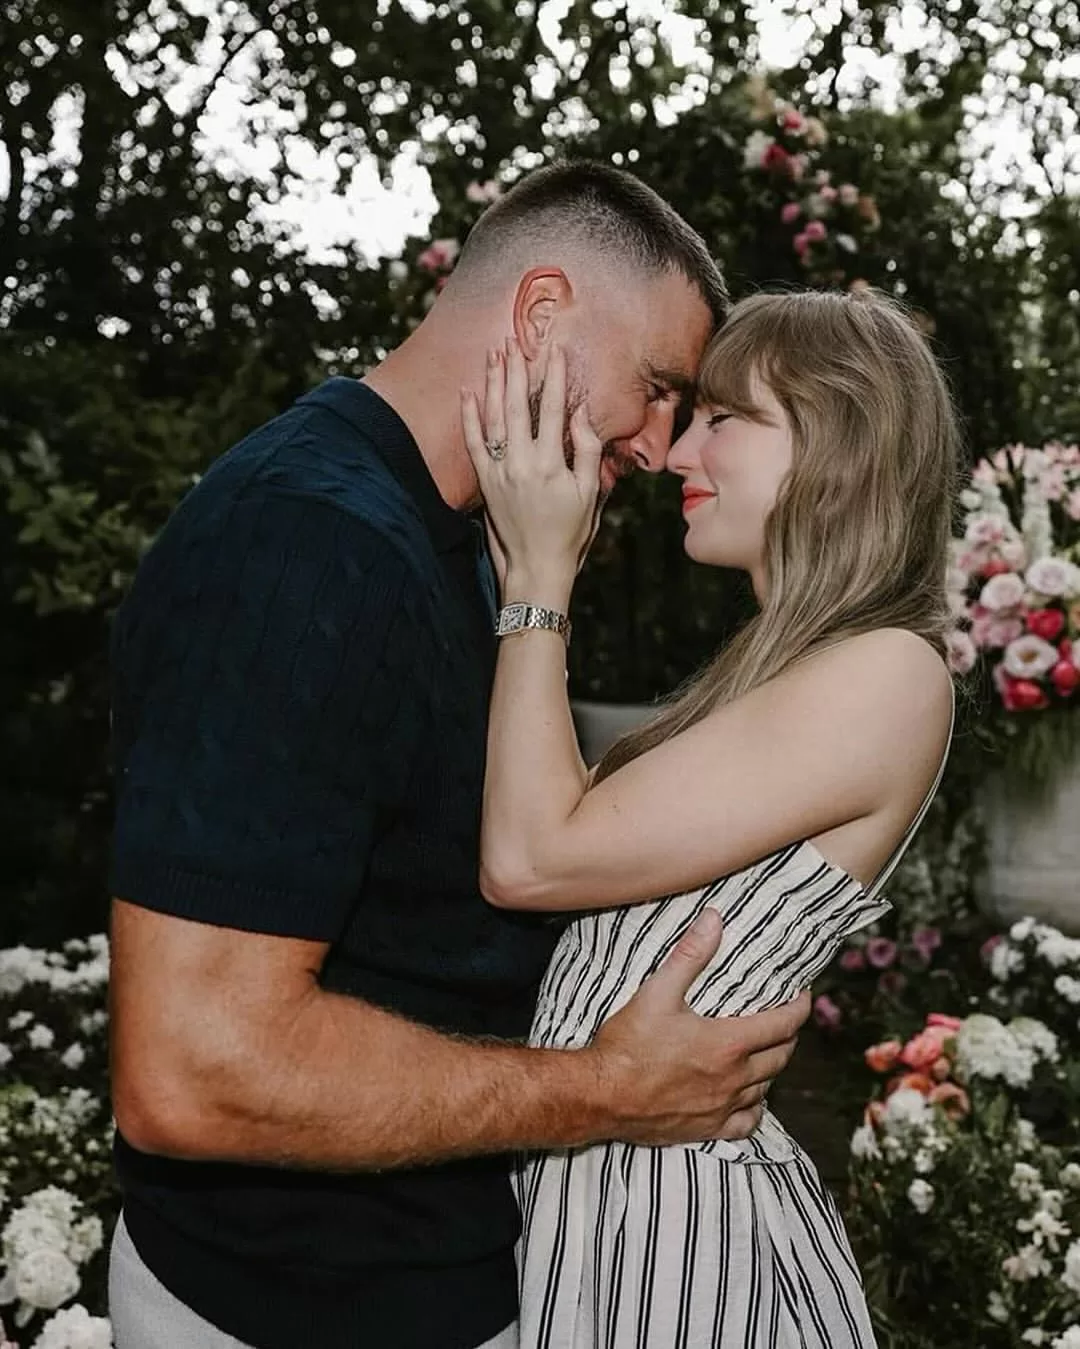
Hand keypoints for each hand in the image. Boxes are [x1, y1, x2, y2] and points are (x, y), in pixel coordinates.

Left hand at [461, 339, 603, 587]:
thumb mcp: (589, 493)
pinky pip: (473, 442)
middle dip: (516, 370)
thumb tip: (580, 414)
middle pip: (518, 406)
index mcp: (551, 465)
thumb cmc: (569, 532)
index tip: (555, 350)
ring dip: (493, 383)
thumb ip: (586, 451)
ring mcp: (499, 472)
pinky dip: (468, 416)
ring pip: (493, 418)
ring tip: (494, 353)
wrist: (536, 567)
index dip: (554, 377)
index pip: (554, 410)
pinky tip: (467, 391)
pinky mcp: (485, 482)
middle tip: (514, 341)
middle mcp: (521, 464)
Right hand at [588, 909, 809, 1143]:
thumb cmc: (628, 1045)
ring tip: (767, 1051)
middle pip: (781, 1057)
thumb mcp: (658, 991)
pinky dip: (755, 1108)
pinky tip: (749, 1098)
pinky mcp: (708, 1129)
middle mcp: (733, 1078)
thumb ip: (690, 955)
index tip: (802, 995)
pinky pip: (747, 1123)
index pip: (783, 1024)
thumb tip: (714, 920)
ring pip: (767, 1088)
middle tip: (785, 1019)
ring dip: (773, 1067)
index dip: (799, 1007)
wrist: (601, 1096)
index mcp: (728, 1044)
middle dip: (788, 1035)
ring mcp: (722, 1107)